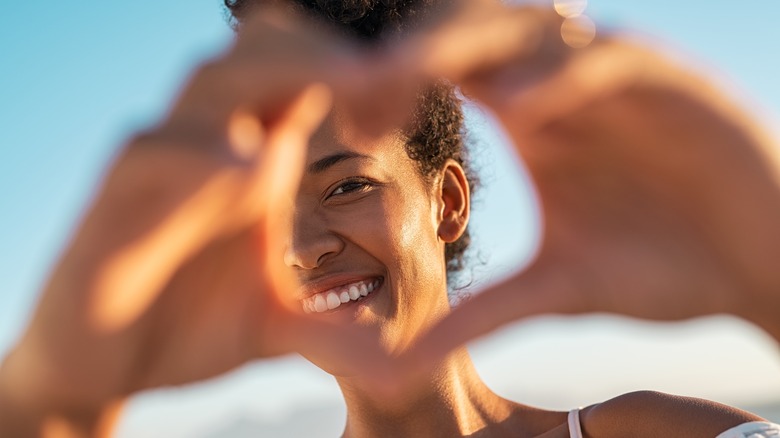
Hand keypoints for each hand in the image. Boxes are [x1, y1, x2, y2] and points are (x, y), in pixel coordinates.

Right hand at [0, 7, 383, 434]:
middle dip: (322, 54)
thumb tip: (394, 347)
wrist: (105, 368)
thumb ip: (330, 327)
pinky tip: (254, 175)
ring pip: (209, 83)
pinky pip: (150, 156)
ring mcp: (159, 170)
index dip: (355, 74)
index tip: (402, 103)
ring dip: (274, 77)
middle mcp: (207, 149)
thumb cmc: (188, 330)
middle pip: (259, 53)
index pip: (301, 78)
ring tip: (346, 93)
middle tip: (382, 80)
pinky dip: (203, 157)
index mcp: (251, 163)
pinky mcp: (108, 204)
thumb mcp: (276, 328)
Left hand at [395, 1, 779, 369]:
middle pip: (475, 38)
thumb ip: (484, 312)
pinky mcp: (670, 83)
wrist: (760, 266)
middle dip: (417, 56)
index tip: (349, 119)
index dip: (395, 86)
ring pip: (532, 31)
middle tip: (360, 92)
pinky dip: (562, 78)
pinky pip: (606, 63)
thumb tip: (407, 362)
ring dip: (470, 48)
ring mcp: (614, 76)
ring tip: (409, 77)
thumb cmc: (661, 268)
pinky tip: (519, 111)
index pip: (449, 73)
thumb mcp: (557, 290)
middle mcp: (563, 83)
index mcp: (530, 115)